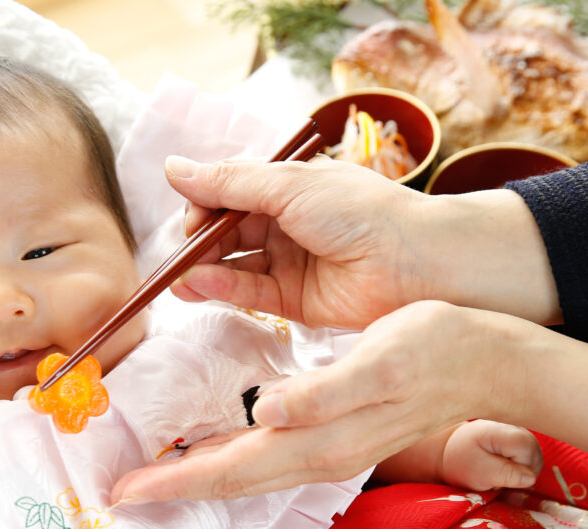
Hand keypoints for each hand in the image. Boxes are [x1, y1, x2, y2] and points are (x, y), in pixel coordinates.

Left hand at [112, 300, 508, 500]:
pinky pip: (266, 460)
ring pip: (247, 475)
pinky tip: (212, 449)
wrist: (486, 363)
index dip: (174, 481)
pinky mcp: (334, 438)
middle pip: (230, 481)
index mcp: (321, 442)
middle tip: (119, 490)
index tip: (123, 489)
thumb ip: (321, 393)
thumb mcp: (380, 362)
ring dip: (196, 478)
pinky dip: (229, 460)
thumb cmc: (434, 350)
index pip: (231, 470)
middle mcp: (318, 457)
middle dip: (172, 487)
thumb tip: (263, 411)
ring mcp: (327, 452)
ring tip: (152, 476)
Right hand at [162, 156, 561, 327]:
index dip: (204, 203)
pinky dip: (224, 288)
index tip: (189, 213)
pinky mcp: (296, 302)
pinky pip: (251, 293)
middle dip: (199, 241)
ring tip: (180, 278)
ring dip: (203, 269)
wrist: (414, 262)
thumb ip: (229, 182)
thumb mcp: (289, 185)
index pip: (229, 193)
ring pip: (234, 264)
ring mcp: (291, 262)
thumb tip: (173, 168)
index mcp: (288, 186)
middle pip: (226, 231)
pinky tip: (202, 284)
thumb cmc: (362, 211)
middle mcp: (286, 223)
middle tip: (181, 252)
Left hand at [439, 420, 543, 490]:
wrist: (451, 450)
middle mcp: (517, 426)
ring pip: (534, 461)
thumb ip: (506, 474)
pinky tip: (501, 470)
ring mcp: (521, 432)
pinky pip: (530, 461)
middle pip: (534, 456)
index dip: (518, 469)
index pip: (527, 451)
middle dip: (519, 475)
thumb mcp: (479, 472)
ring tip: (496, 473)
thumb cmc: (462, 461)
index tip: (497, 474)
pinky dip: (518, 471)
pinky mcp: (522, 440)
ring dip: (518, 474)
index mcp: (502, 429)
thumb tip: (531, 479)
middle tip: (495, 478)